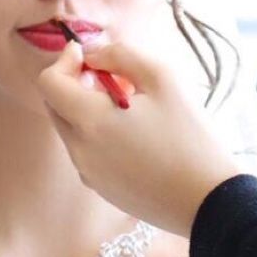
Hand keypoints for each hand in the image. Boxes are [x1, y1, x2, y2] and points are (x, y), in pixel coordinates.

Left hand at [37, 39, 241, 237]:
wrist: (208, 200)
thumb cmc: (191, 136)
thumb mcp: (162, 78)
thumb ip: (120, 55)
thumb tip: (92, 55)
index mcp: (89, 120)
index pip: (48, 83)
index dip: (64, 62)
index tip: (87, 55)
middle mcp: (79, 150)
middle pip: (56, 106)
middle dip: (76, 85)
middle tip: (116, 80)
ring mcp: (87, 173)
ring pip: (71, 129)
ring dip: (89, 110)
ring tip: (133, 109)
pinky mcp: (100, 189)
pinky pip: (86, 152)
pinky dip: (98, 135)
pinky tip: (135, 136)